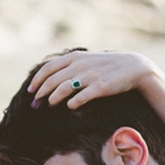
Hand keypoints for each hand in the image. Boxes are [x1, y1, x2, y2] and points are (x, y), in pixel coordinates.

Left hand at [28, 50, 157, 109]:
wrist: (134, 67)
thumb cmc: (108, 65)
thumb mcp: (88, 59)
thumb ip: (71, 64)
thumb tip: (53, 75)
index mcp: (75, 57)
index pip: (48, 68)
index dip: (37, 80)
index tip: (30, 90)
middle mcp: (80, 65)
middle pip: (52, 80)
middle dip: (40, 93)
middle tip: (35, 104)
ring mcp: (90, 76)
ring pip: (63, 90)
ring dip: (53, 100)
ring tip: (50, 106)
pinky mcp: (100, 88)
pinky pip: (79, 98)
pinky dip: (72, 104)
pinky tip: (70, 107)